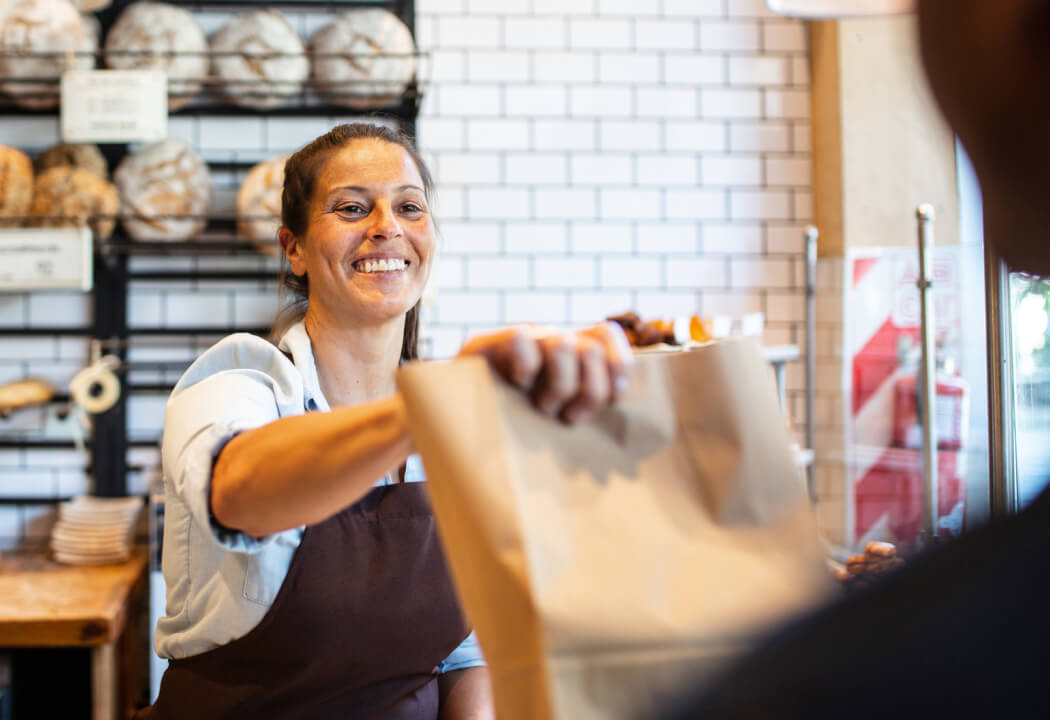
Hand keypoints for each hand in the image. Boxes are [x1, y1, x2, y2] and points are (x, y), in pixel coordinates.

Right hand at [457, 322, 633, 424]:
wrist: (452, 419)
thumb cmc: (517, 424)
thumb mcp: (560, 414)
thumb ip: (587, 401)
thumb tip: (619, 401)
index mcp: (570, 351)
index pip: (607, 334)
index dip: (618, 365)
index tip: (613, 399)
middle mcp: (549, 339)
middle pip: (592, 350)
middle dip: (588, 392)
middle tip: (568, 416)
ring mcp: (520, 340)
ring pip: (563, 345)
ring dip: (559, 385)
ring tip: (543, 407)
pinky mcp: (487, 343)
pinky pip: (521, 341)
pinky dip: (525, 369)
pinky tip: (518, 386)